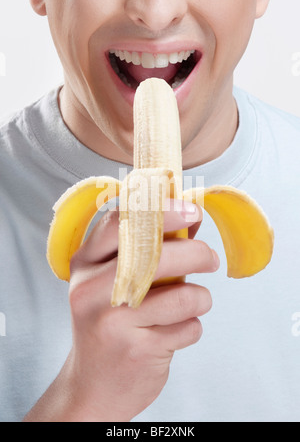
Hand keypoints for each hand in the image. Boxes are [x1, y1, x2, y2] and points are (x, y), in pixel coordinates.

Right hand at [24, 200, 217, 421]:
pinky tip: (175, 331)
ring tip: (194, 303)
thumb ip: (147, 250)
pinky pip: (188, 327)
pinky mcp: (137, 351)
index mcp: (85, 264)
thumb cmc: (109, 324)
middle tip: (210, 258)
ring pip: (183, 296)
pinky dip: (191, 327)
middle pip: (157, 256)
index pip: (120, 223)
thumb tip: (191, 220)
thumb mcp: (112, 282)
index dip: (162, 212)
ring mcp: (113, 322)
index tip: (192, 211)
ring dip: (200, 298)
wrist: (93, 386)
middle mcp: (92, 291)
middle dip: (197, 253)